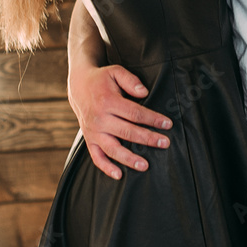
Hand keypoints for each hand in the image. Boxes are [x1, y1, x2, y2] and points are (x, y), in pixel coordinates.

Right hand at [67, 62, 171, 178]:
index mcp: (108, 102)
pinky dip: (106, 167)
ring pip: (112, 149)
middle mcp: (100, 119)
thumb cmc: (101, 79)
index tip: (167, 124)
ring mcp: (93, 131)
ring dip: (129, 159)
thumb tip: (144, 93)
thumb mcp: (115, 71)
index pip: (135, 113)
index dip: (152, 119)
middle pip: (127, 132)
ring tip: (145, 166)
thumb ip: (130, 80)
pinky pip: (96, 157)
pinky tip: (119, 175)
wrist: (78, 86)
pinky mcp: (89, 139)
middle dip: (148, 139)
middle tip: (165, 143)